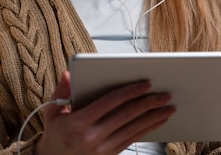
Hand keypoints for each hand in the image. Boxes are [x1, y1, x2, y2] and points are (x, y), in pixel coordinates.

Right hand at [34, 71, 174, 154]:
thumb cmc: (55, 135)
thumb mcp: (52, 112)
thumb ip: (61, 91)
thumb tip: (68, 74)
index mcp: (78, 122)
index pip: (109, 102)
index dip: (128, 91)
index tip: (144, 83)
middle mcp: (92, 136)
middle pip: (126, 115)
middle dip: (148, 103)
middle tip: (164, 94)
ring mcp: (102, 148)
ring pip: (133, 129)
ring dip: (153, 117)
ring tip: (168, 107)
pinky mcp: (109, 154)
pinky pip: (132, 140)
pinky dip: (147, 129)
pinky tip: (158, 121)